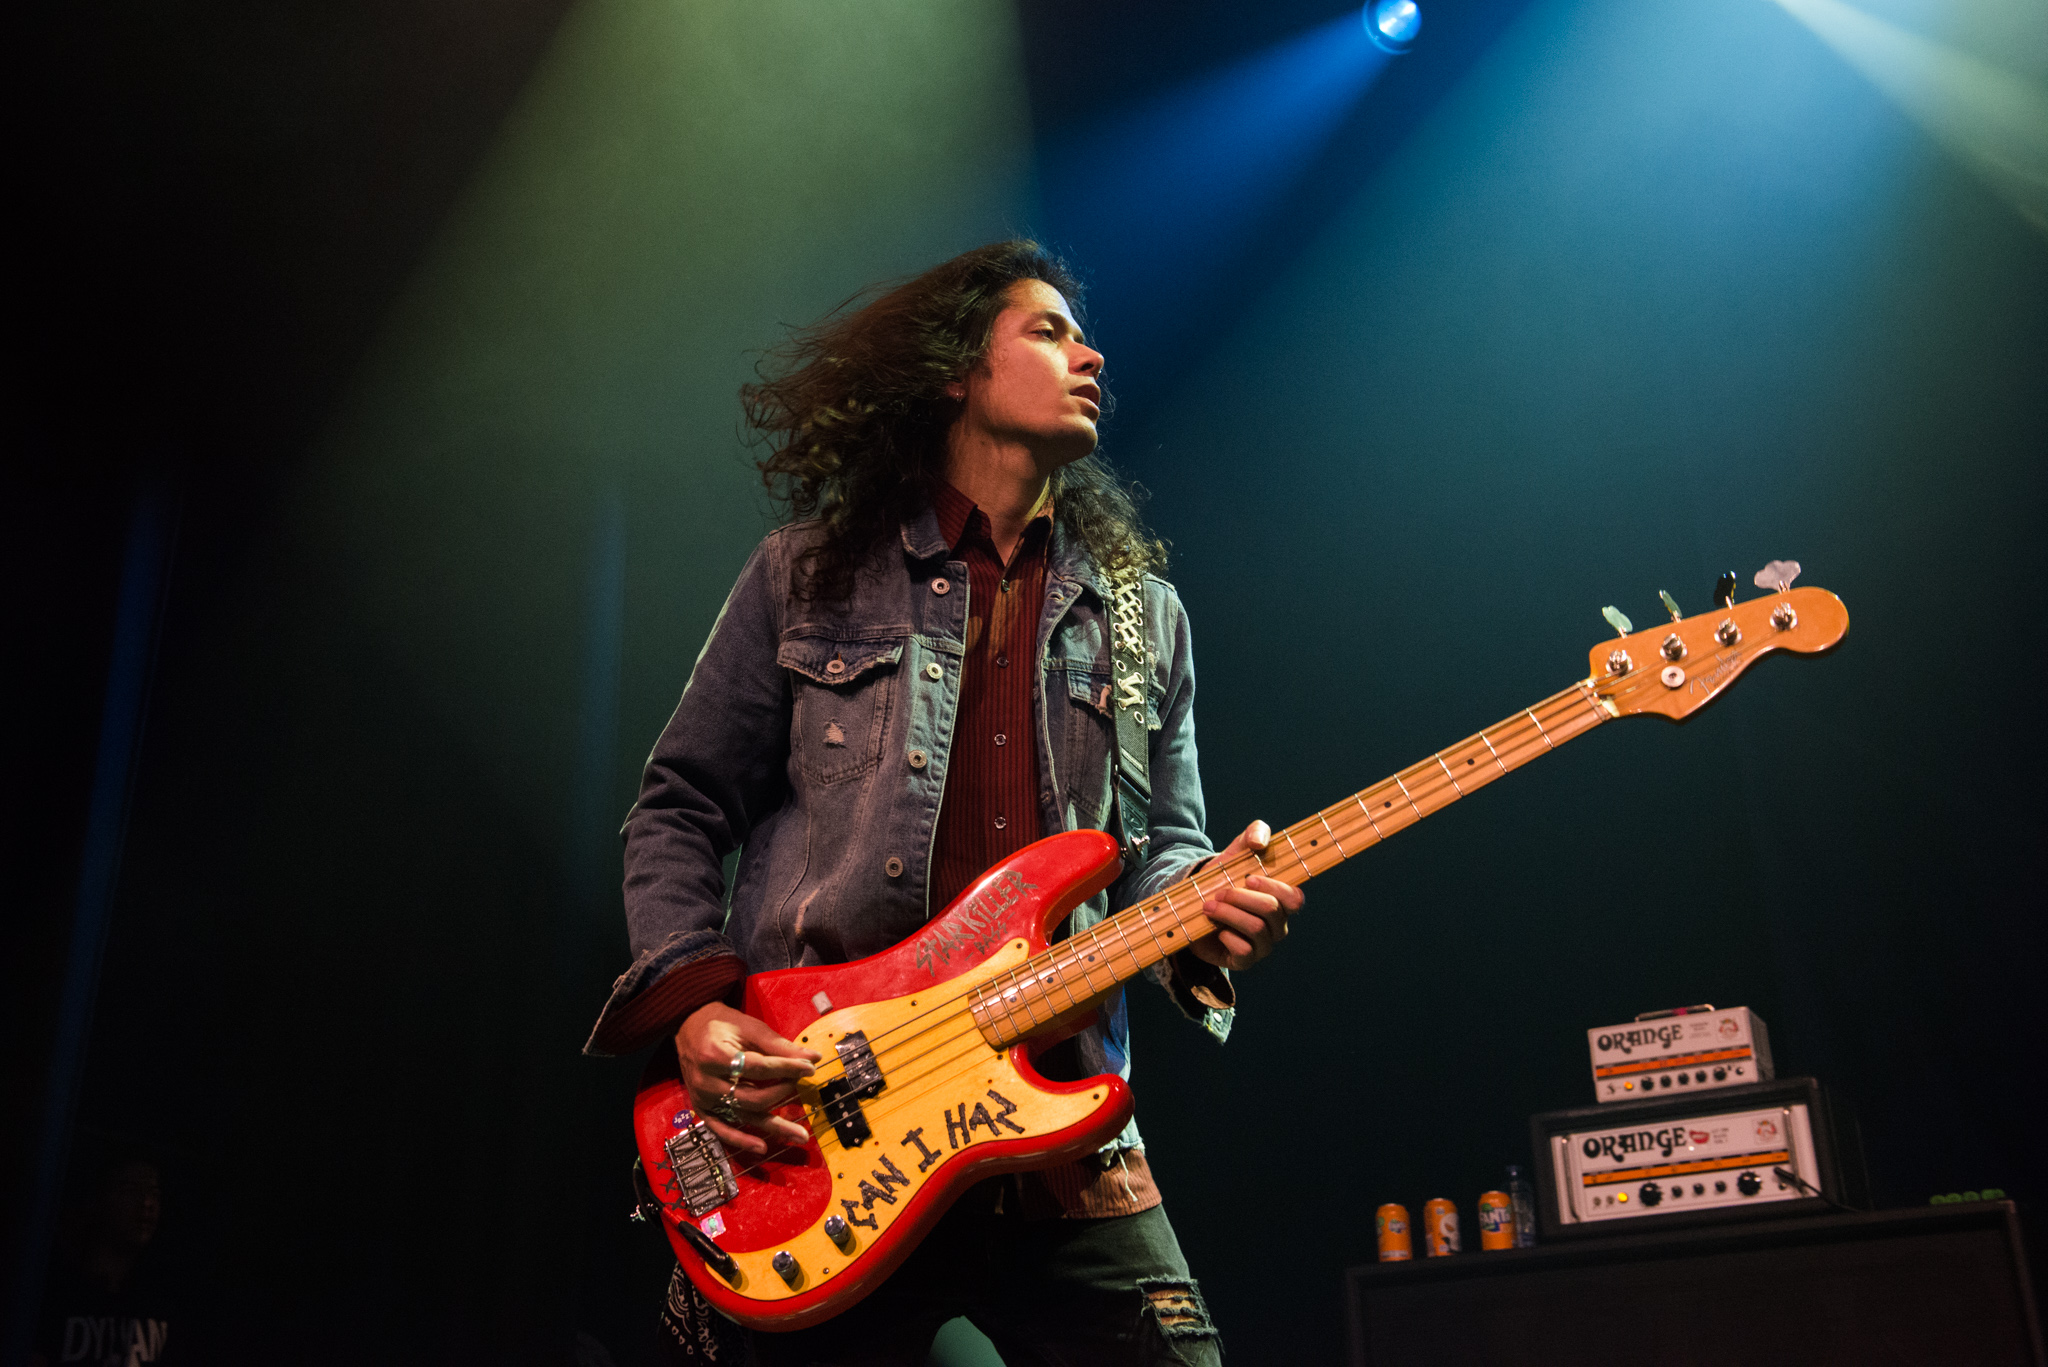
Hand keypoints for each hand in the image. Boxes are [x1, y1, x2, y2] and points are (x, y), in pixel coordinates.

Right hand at [674, 1001, 820, 1155]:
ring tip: (800, 1136)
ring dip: (773, 1126)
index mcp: (715, 1055)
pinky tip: (762, 1147)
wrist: (690, 1027)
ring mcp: (703, 1098)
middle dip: (781, 1093)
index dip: (787, 1069)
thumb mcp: (750, 1028)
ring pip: (743, 1115)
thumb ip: (778, 1046)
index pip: (758, 1068)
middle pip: (752, 1097)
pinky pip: (721, 1130)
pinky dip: (741, 1140)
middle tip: (799, 1085)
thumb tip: (812, 1058)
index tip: (809, 1068)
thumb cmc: (722, 1024)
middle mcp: (706, 1080)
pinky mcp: (702, 1108)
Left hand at [1187, 819, 1303, 970]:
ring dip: (1229, 914)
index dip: (1275, 888)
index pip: (1295, 898)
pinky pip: (1245, 951)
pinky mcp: (1245, 961)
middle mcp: (1277, 924)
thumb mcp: (1236, 851)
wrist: (1192, 906)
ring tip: (1208, 906)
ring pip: (1257, 929)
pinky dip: (1228, 936)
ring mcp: (1263, 944)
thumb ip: (1254, 833)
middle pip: (1271, 910)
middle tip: (1219, 892)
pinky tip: (1217, 930)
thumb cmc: (1222, 878)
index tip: (1249, 878)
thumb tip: (1259, 842)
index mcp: (1281, 900)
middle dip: (1241, 898)